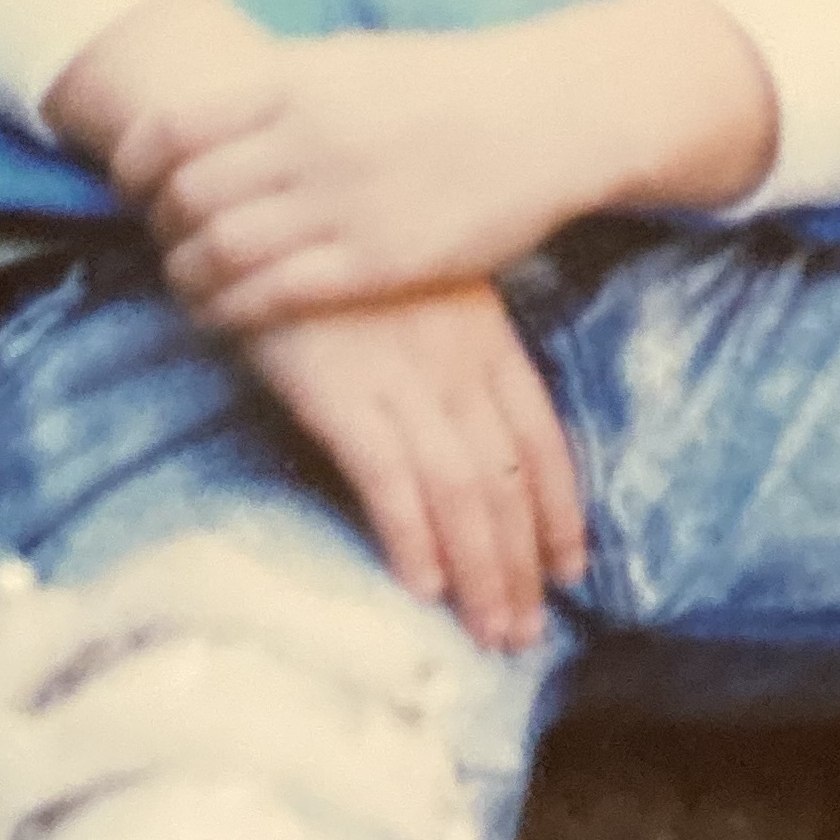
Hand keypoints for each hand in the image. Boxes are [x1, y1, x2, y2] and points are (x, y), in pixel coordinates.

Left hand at [118, 24, 585, 324]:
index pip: (175, 127)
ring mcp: (338, 202)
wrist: (548, 114)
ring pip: (218, 251)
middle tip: (161, 238)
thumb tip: (225, 105)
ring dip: (186, 274)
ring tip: (186, 283)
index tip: (131, 181)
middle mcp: (306, 139)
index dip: (135, 162)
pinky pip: (268, 295)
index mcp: (297, 80)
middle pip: (186, 194)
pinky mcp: (371, 262)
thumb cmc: (455, 85)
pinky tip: (222, 315)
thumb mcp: (358, 59)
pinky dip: (228, 309)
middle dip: (159, 224)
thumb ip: (289, 85)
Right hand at [242, 281, 588, 653]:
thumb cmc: (343, 255)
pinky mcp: (339, 392)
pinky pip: (388, 478)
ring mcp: (400, 378)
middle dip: (521, 565)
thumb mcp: (424, 291)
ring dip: (480, 571)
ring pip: (461, 491)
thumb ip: (456, 353)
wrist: (268, 205)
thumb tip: (478, 433)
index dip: (561, 512)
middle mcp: (455, 363)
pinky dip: (411, 536)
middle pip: (507, 480)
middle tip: (524, 634)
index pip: (542, 439)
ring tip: (487, 632)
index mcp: (486, 336)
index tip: (571, 570)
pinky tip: (422, 586)